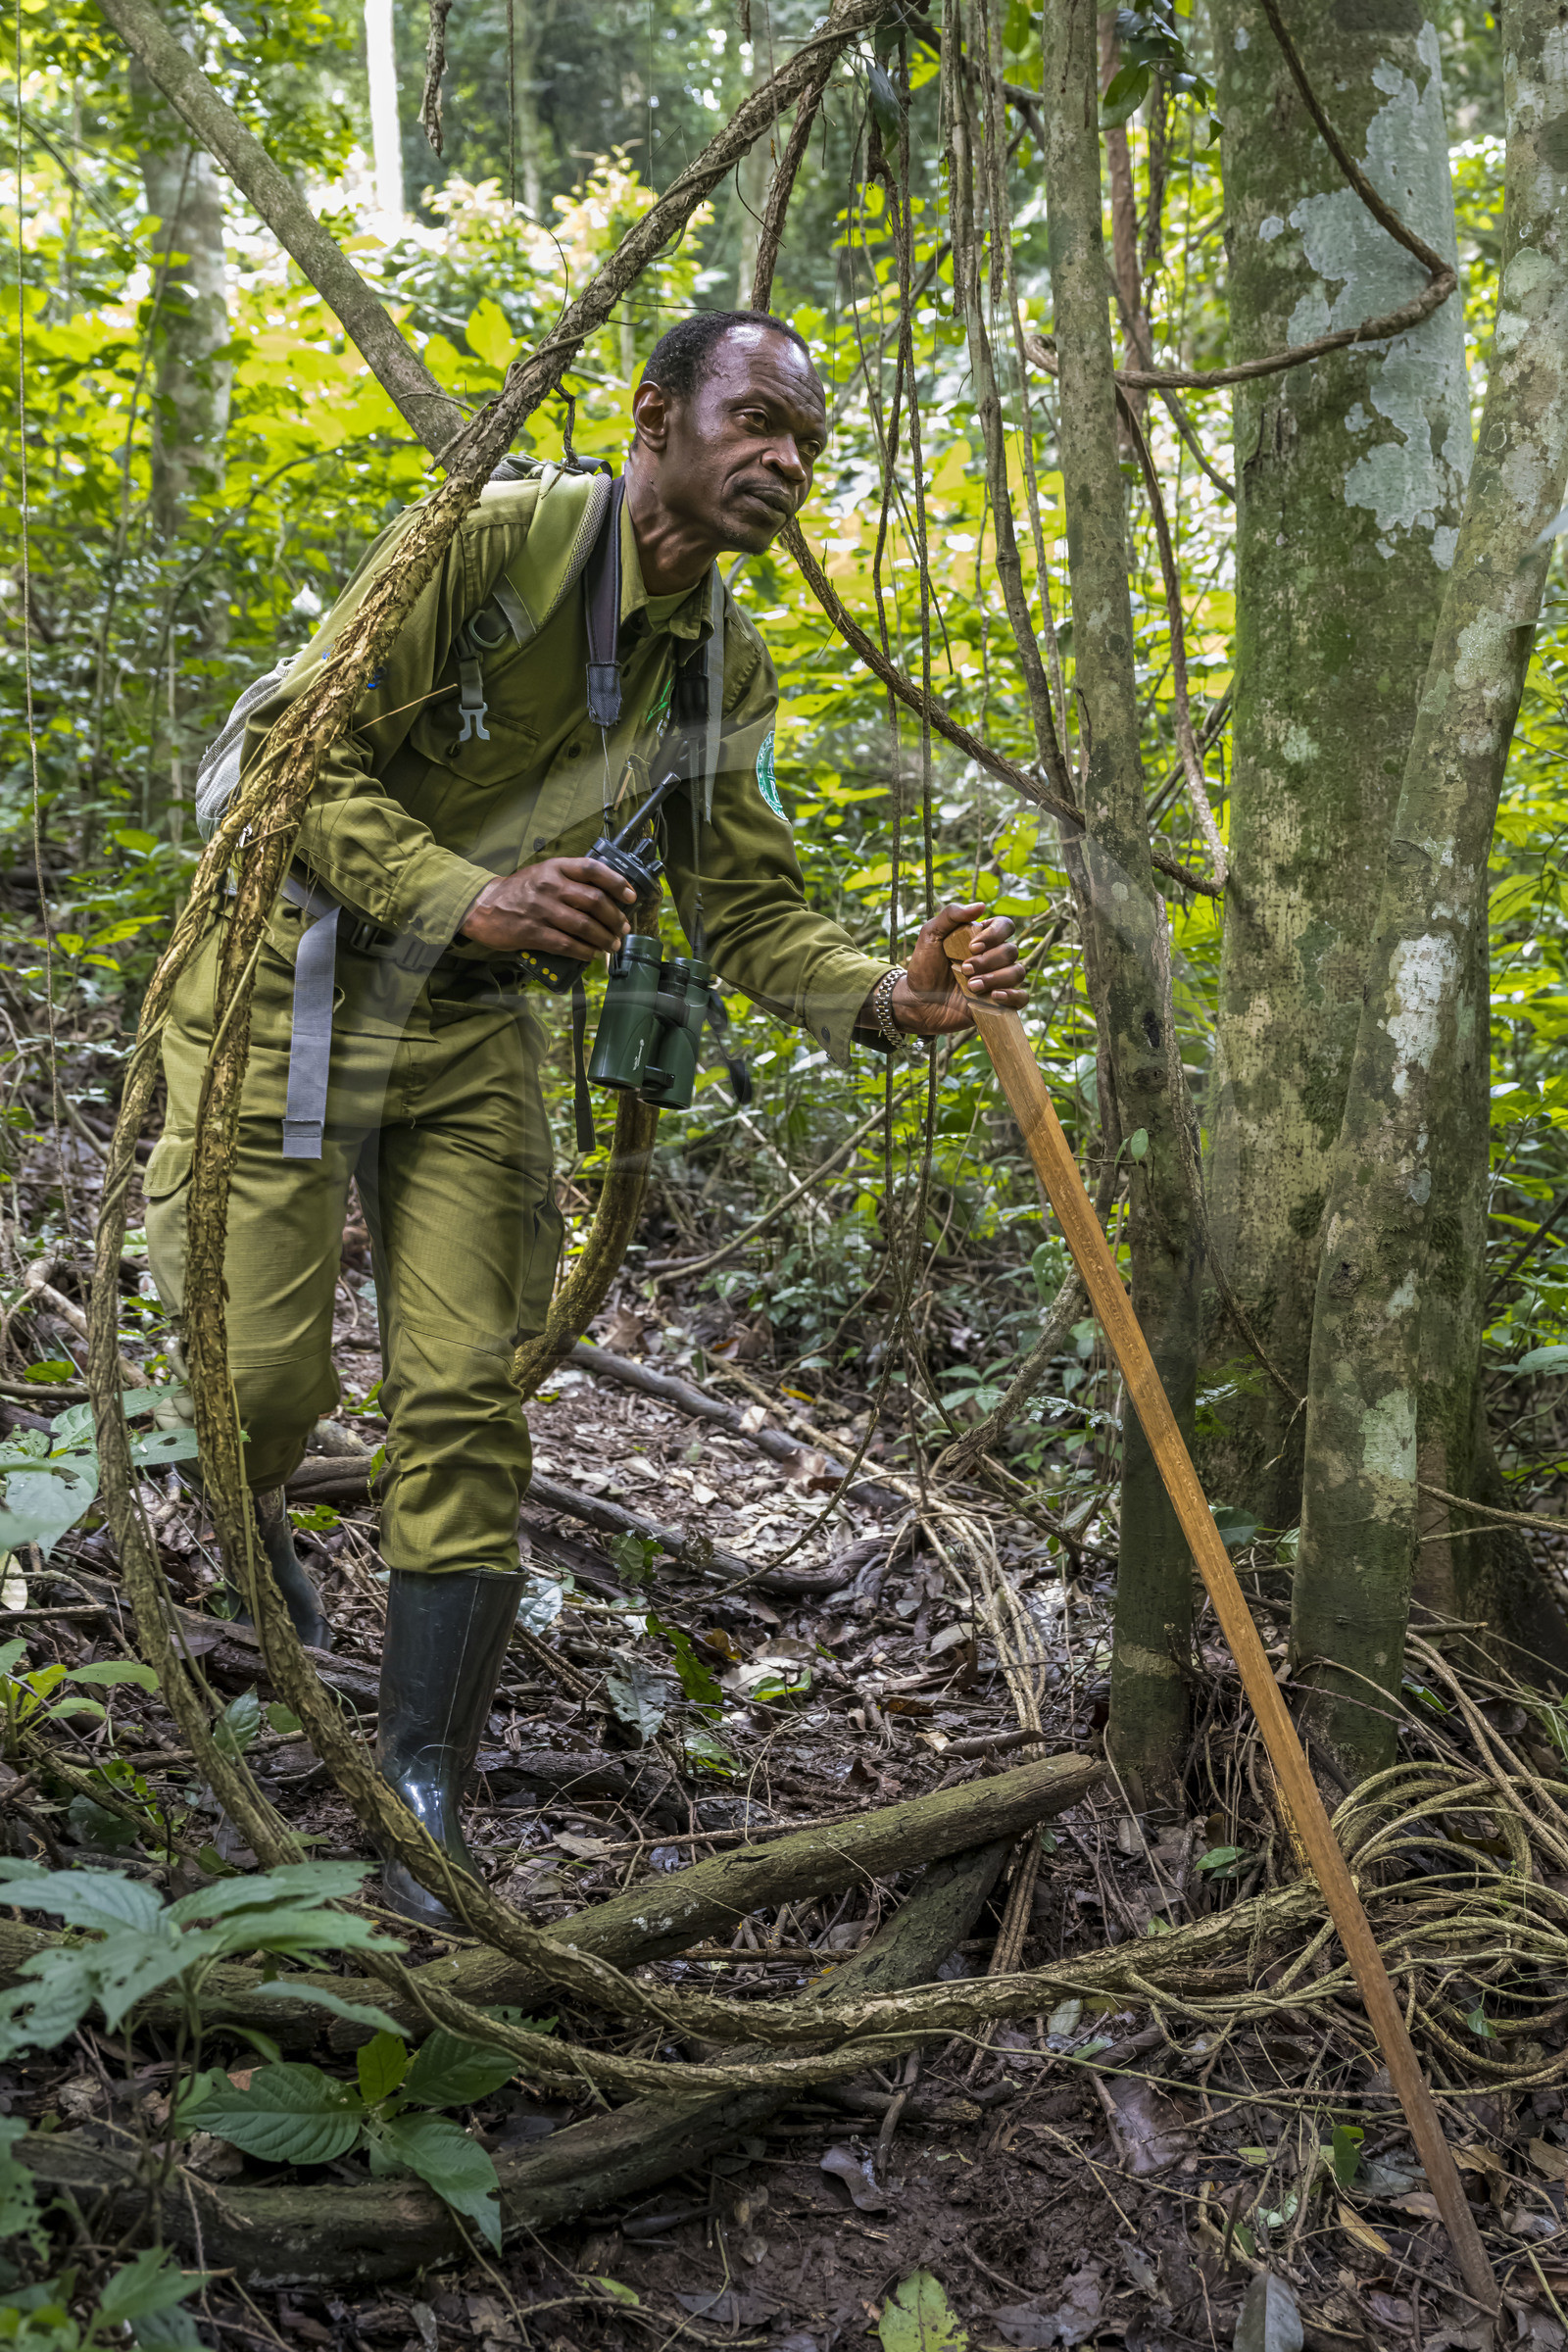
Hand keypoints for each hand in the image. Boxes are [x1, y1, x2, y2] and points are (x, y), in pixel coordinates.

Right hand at [461, 857, 636, 959]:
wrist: (482, 906)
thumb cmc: (518, 891)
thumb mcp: (543, 873)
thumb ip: (569, 878)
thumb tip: (604, 894)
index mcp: (556, 868)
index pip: (593, 869)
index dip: (617, 882)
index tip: (631, 896)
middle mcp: (551, 886)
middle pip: (594, 900)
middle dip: (615, 917)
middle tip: (622, 928)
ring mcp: (542, 910)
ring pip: (584, 925)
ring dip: (604, 938)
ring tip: (612, 945)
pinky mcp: (533, 932)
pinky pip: (567, 944)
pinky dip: (585, 951)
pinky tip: (593, 955)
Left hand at [864, 903, 1026, 1038]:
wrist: (918, 1002)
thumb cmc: (924, 966)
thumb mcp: (930, 934)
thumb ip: (951, 915)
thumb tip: (981, 905)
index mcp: (983, 938)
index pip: (1006, 926)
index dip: (995, 934)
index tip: (973, 947)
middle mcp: (995, 957)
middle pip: (1011, 951)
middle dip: (988, 961)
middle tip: (964, 969)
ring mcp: (999, 980)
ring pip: (1018, 972)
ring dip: (996, 978)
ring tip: (971, 987)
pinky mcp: (1000, 1003)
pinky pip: (1022, 998)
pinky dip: (1014, 996)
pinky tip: (995, 996)